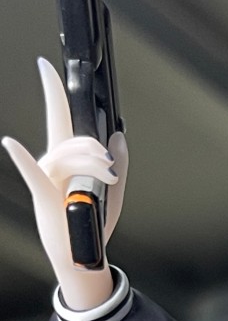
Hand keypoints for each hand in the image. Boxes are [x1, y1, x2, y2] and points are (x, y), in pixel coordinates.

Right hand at [2, 58, 127, 310]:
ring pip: (67, 155)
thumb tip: (119, 135)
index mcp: (68, 159)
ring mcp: (47, 179)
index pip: (59, 117)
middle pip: (72, 138)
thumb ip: (121, 163)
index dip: (53, 91)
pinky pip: (35, 174)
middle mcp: (53, 164)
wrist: (85, 255)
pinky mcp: (44, 196)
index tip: (45, 66)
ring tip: (108, 178)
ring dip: (92, 162)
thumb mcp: (115, 192)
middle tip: (111, 168)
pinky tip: (12, 144)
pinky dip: (23, 159)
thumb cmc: (94, 223)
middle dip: (95, 149)